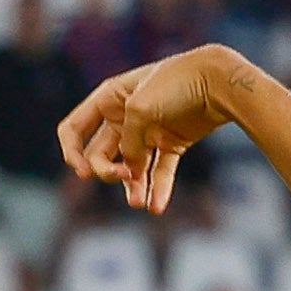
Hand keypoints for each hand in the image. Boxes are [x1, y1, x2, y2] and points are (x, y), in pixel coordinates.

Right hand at [56, 49, 230, 213]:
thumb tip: (131, 168)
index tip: (83, 172)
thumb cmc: (176, 84)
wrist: (219, 82)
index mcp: (109, 99)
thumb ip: (129, 143)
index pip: (75, 128)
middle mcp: (124, 116)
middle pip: (100, 154)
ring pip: (131, 168)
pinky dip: (159, 190)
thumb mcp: (140, 110)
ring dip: (132, 187)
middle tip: (126, 175)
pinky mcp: (172, 143)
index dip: (72, 152)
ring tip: (139, 203)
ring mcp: (148, 131)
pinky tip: (156, 207)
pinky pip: (160, 172)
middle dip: (107, 171)